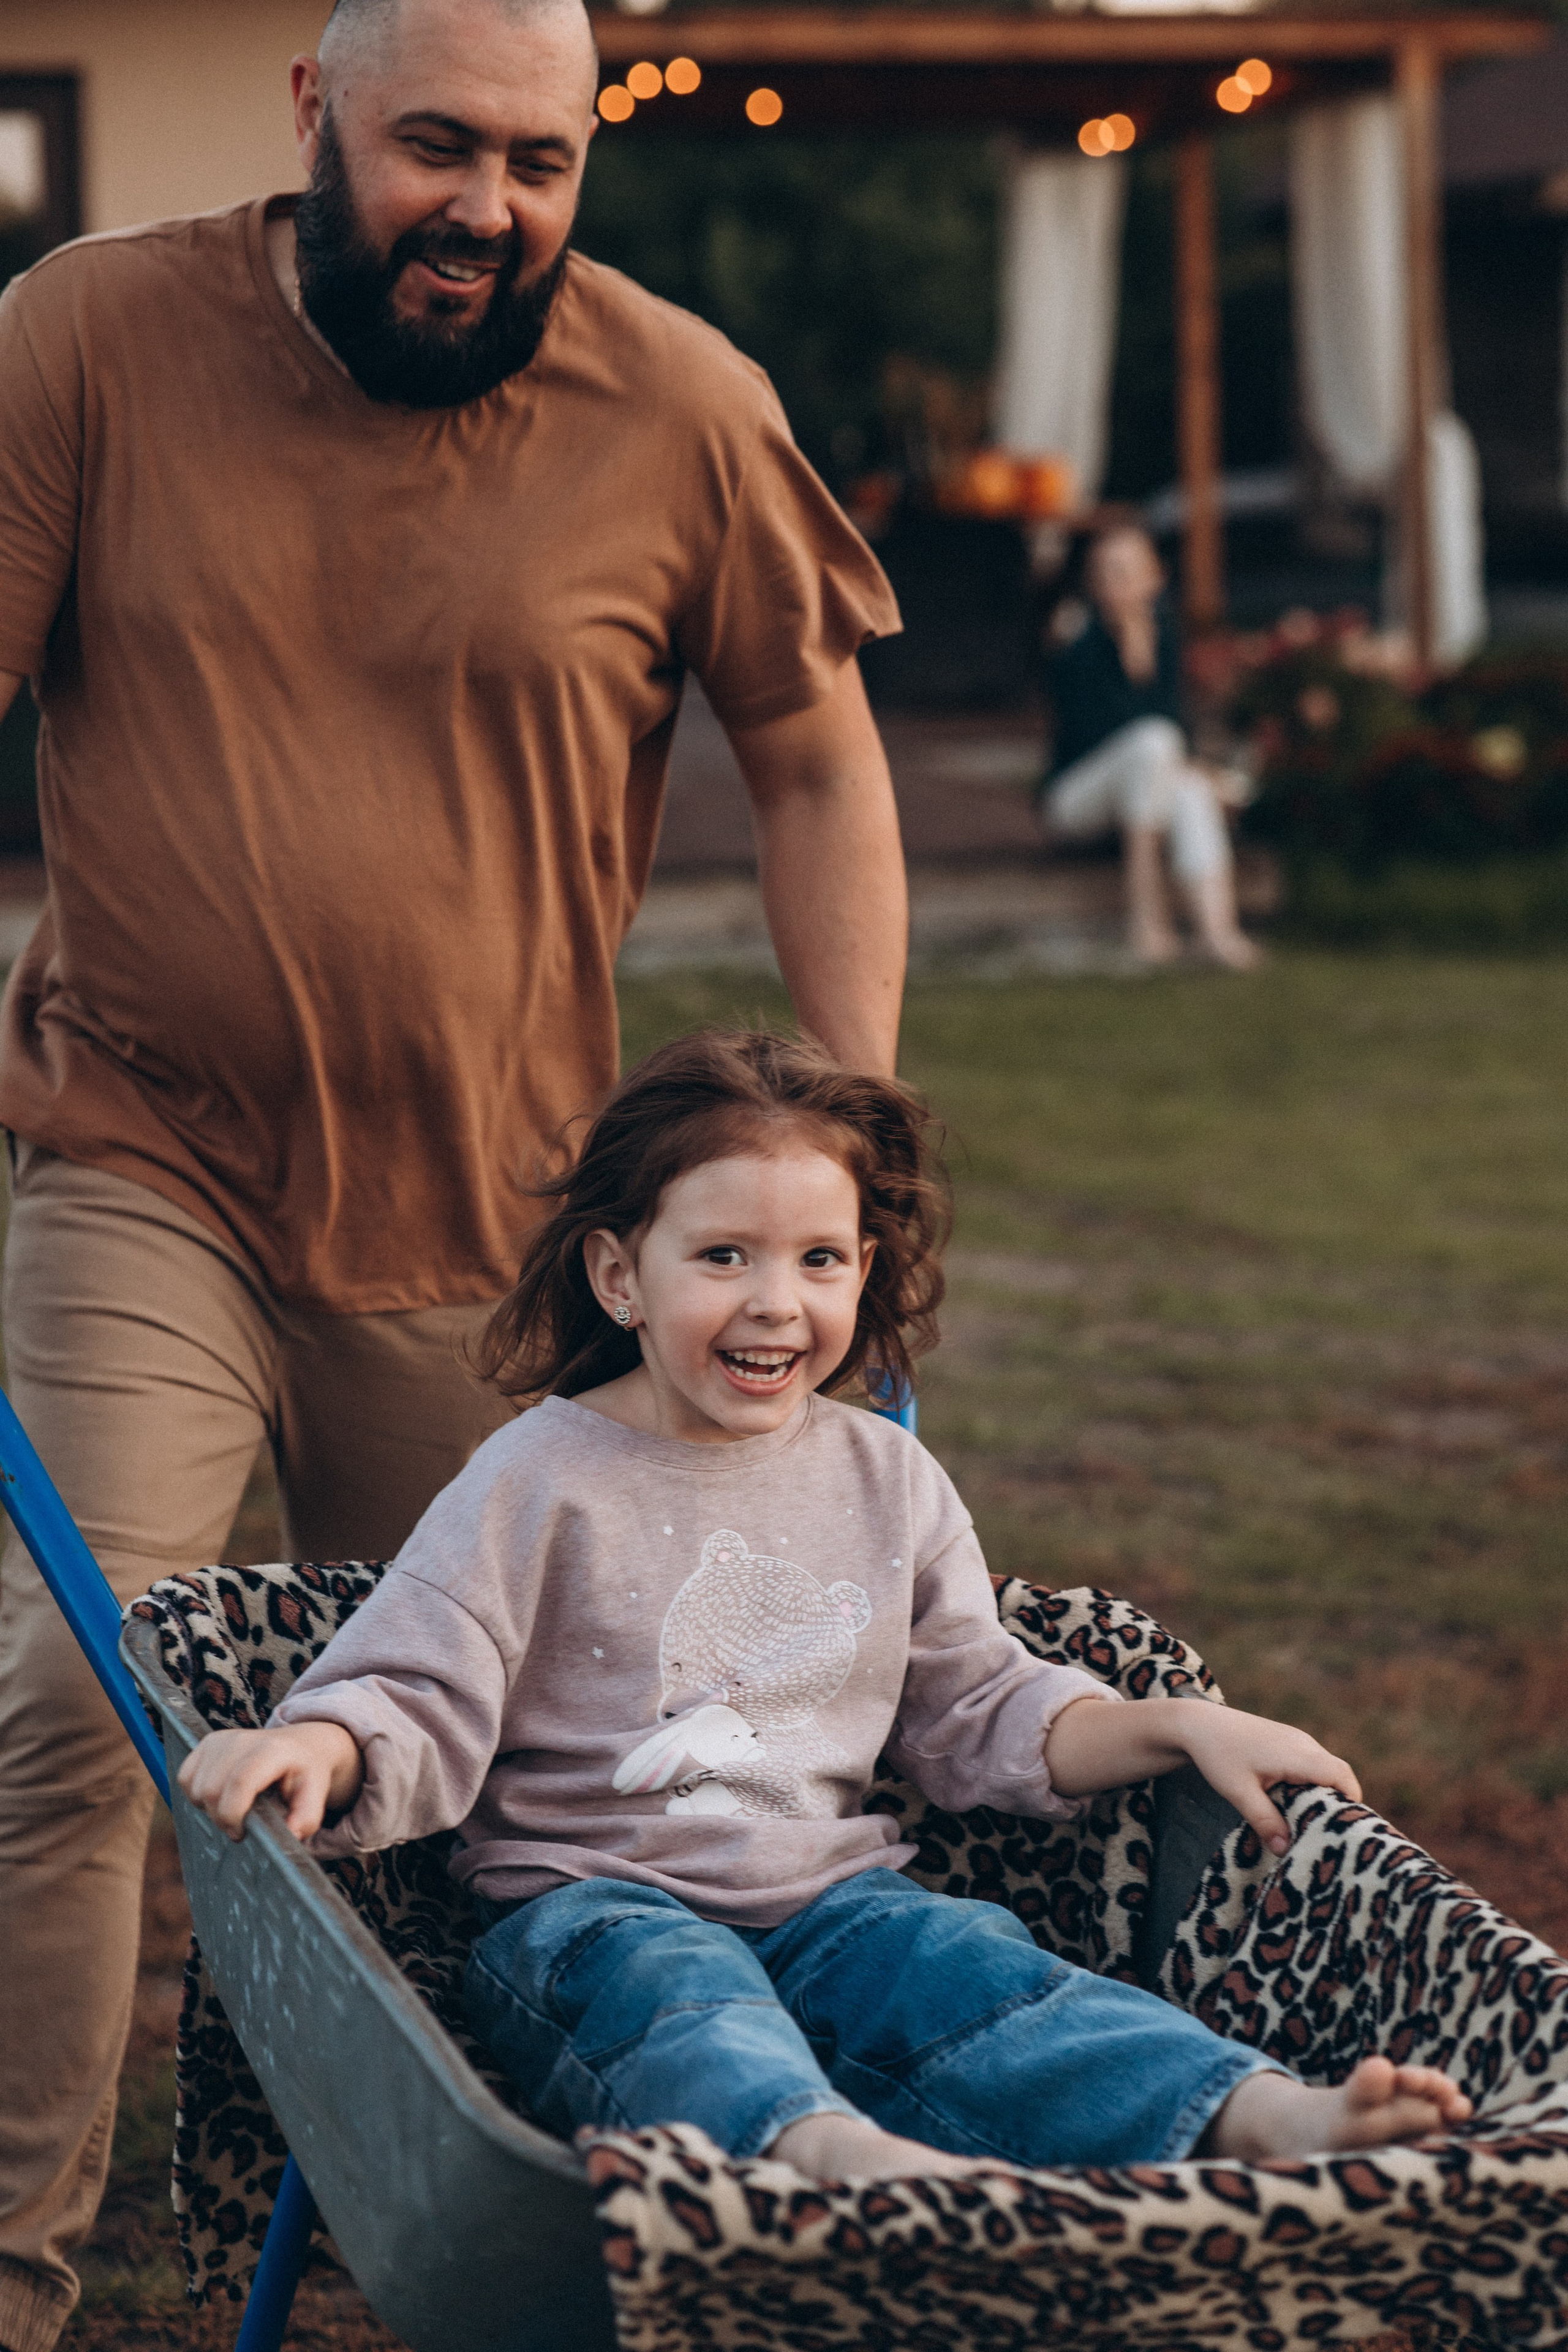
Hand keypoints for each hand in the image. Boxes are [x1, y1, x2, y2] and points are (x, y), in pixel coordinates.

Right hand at [177, 1721, 363, 1841]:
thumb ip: (307, 1818)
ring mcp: (221, 1739)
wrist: (301, 1745)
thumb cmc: (306, 1774)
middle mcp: (243, 1740)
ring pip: (195, 1786)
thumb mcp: (316, 1795)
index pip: (239, 1783)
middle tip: (240, 1825)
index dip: (232, 1815)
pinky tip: (219, 1796)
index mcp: (272, 1751)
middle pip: (211, 1790)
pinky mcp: (207, 1742)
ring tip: (233, 1808)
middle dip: (221, 1818)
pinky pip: (185, 1776)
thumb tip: (290, 1836)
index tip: (240, 1834)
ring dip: (208, 1807)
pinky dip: (195, 1793)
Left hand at [1168, 1705, 1358, 1854]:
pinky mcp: (1288, 1741)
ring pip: (1326, 1769)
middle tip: (1328, 1834)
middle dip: (1339, 1804)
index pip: (1342, 1778)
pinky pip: (1312, 1763)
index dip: (1351, 1804)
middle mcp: (1304, 1744)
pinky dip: (1312, 1783)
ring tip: (1310, 1823)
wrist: (1198, 1723)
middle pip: (1339, 1775)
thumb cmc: (1218, 1755)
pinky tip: (1294, 1803)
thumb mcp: (1239, 1793)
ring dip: (1324, 1794)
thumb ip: (1265, 1821)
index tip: (1344, 1831)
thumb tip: (1286, 1850)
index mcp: (1298, 1755)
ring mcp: (1297, 1740)